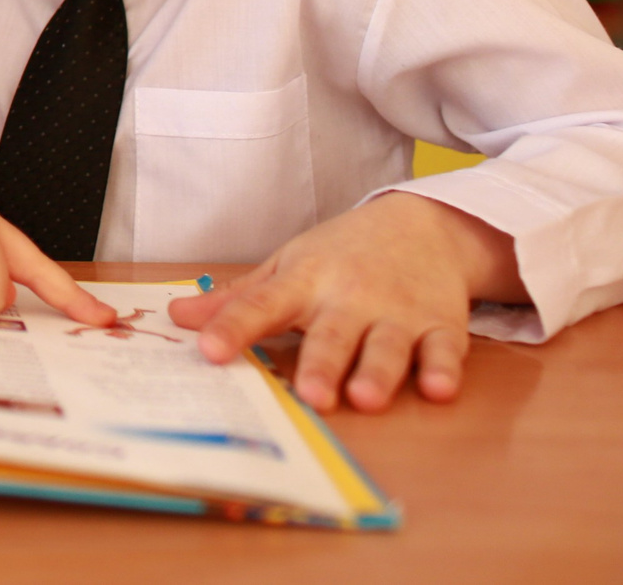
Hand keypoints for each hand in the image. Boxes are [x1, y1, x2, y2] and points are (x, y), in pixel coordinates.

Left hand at [168, 192, 525, 412]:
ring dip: (378, 371)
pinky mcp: (441, 324)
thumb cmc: (343, 254)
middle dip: (322, 364)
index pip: (263, 304)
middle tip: (311, 395)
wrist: (423, 224)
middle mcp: (350, 296)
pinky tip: (439, 388)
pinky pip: (444, 348)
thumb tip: (177, 318)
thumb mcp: (288, 267)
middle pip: (333, 333)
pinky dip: (443, 368)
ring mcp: (398, 311)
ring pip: (387, 345)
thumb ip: (239, 299)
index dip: (235, 327)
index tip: (209, 350)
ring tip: (365, 398)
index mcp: (305, 281)